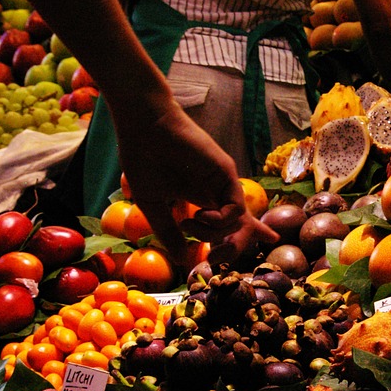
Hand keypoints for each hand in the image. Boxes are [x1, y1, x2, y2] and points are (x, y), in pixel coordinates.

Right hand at [109, 91, 278, 265]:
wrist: (144, 130)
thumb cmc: (144, 162)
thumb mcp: (153, 207)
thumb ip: (169, 233)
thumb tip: (183, 260)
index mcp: (202, 199)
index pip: (231, 222)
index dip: (243, 237)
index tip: (247, 248)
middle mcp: (217, 192)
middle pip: (241, 228)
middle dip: (232, 249)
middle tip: (212, 258)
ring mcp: (223, 183)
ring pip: (239, 223)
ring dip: (214, 235)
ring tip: (189, 224)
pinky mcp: (226, 173)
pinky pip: (235, 208)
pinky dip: (220, 220)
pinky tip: (199, 215)